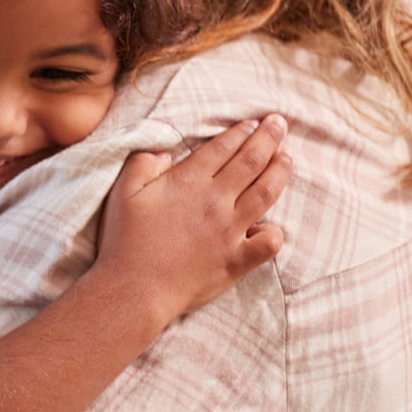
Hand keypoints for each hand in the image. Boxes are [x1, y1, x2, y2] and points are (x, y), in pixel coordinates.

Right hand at [97, 116, 291, 324]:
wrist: (135, 289)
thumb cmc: (125, 241)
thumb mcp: (123, 192)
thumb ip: (143, 163)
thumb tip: (166, 153)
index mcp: (189, 181)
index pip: (224, 147)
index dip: (241, 132)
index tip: (253, 122)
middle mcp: (215, 201)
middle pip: (252, 161)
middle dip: (270, 138)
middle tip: (280, 124)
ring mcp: (230, 231)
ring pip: (266, 193)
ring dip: (281, 171)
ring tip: (288, 157)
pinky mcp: (236, 260)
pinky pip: (269, 243)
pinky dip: (275, 232)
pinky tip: (272, 225)